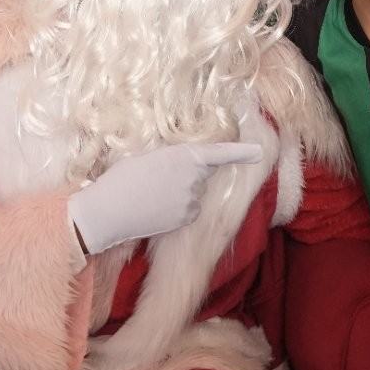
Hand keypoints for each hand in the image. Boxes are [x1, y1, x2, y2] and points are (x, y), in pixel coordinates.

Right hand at [68, 140, 262, 253]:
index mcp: (185, 155)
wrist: (110, 211)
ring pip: (194, 192)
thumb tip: (180, 162)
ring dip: (181, 191)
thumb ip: (170, 156)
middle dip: (189, 173)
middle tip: (158, 177)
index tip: (259, 153)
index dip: (242, 152)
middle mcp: (195, 177)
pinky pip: (189, 209)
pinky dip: (177, 208)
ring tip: (151, 193)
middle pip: (202, 173)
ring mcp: (193, 199)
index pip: (220, 152)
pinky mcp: (187, 218)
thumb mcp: (146, 156)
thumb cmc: (122, 178)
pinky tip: (156, 208)